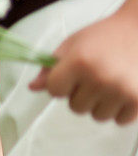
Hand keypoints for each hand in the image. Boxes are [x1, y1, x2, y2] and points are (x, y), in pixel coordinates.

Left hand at [28, 10, 137, 125]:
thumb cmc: (104, 35)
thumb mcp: (73, 44)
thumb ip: (51, 66)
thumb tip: (32, 87)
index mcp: (79, 61)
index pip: (54, 90)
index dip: (59, 83)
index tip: (69, 74)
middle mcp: (100, 78)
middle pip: (75, 107)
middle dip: (80, 94)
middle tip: (93, 75)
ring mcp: (121, 92)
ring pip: (97, 116)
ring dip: (99, 104)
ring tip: (108, 82)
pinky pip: (119, 120)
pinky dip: (119, 109)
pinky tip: (122, 89)